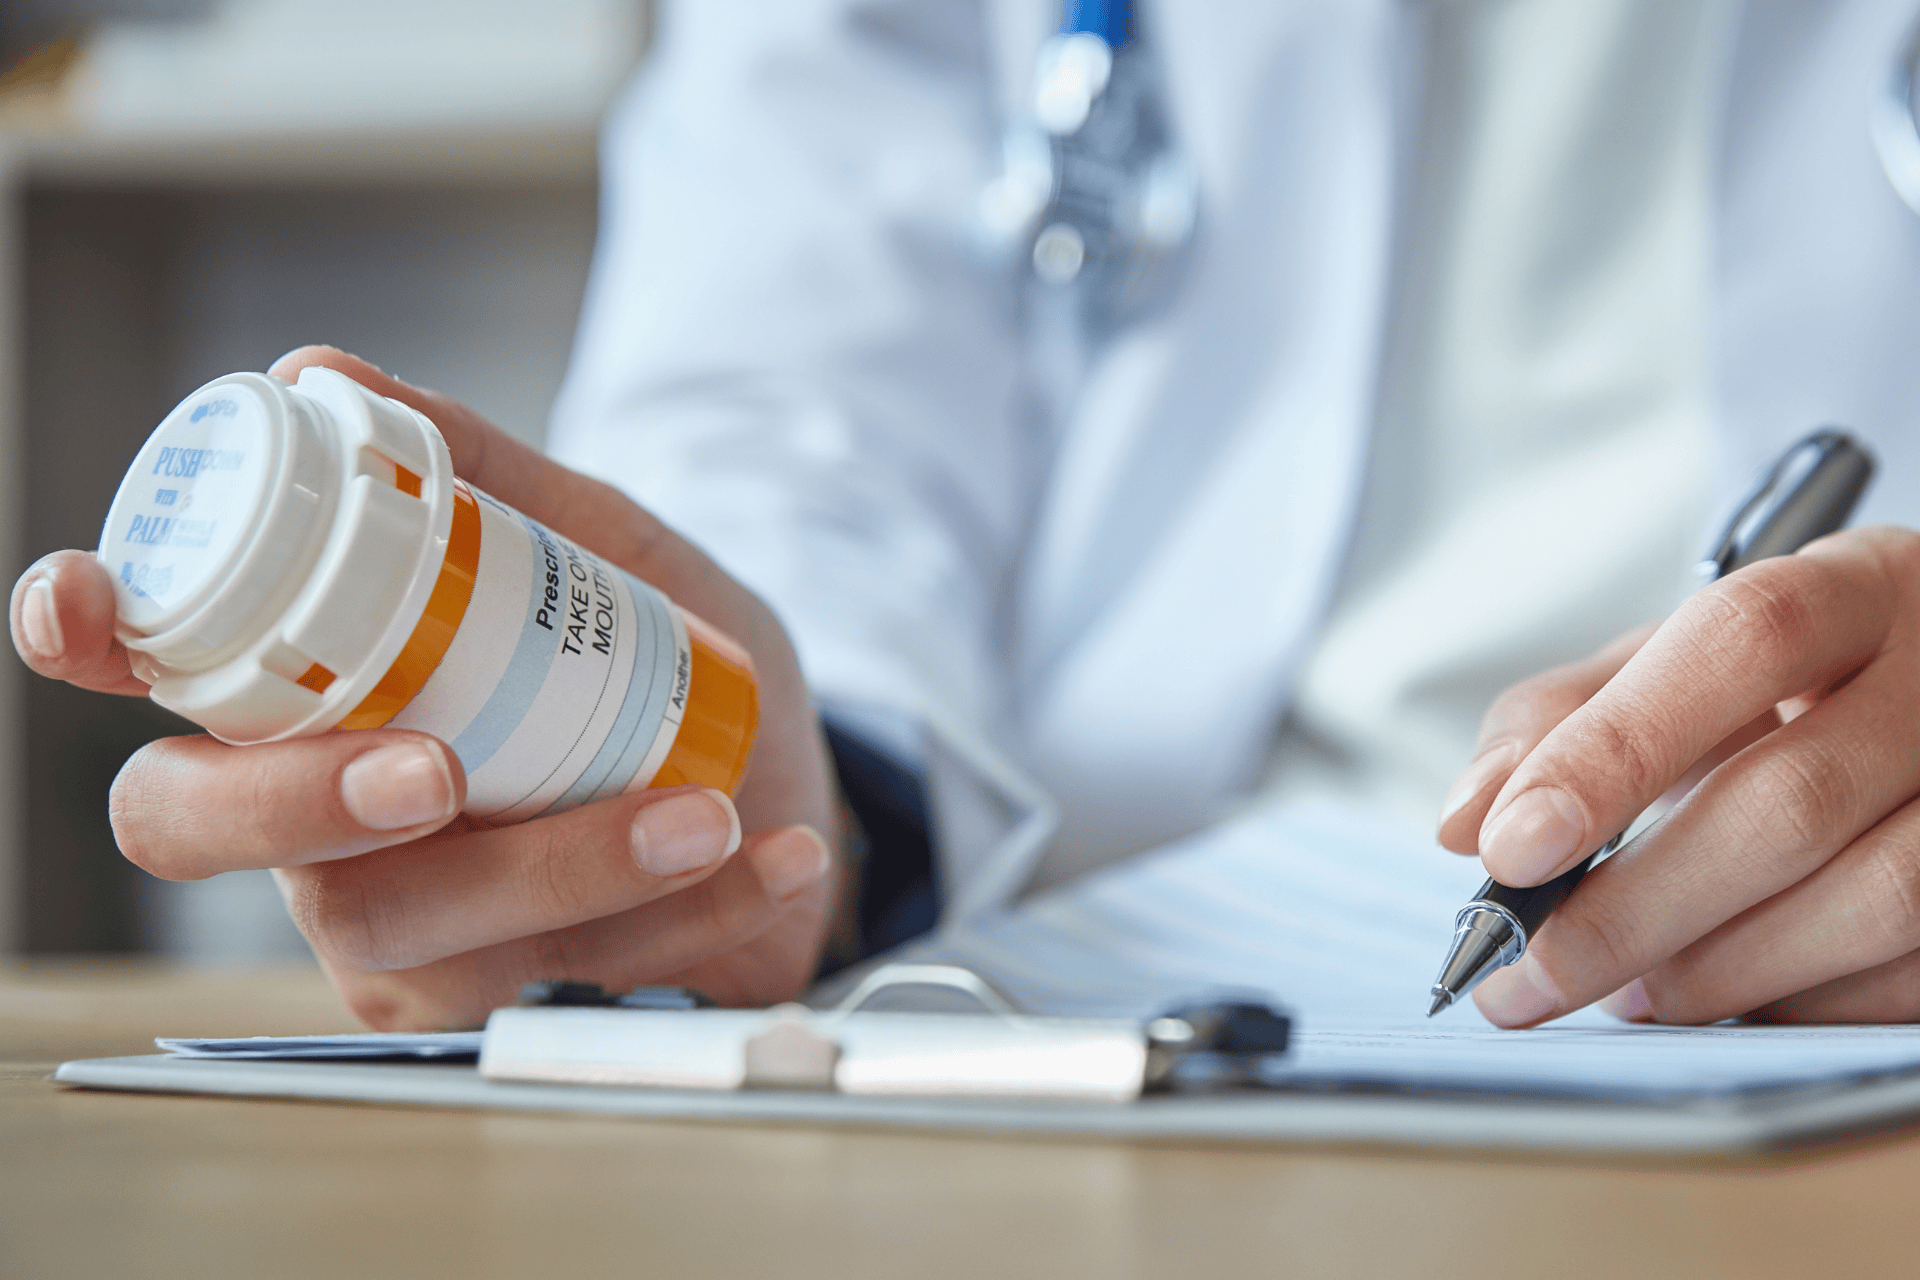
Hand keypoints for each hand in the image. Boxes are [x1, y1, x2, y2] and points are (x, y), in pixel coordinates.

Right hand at [11, 347, 840, 1029]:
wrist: (778, 784)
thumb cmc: (659, 666)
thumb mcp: (602, 549)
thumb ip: (485, 478)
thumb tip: (319, 373)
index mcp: (314, 686)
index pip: (158, 661)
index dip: (91, 636)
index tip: (85, 607)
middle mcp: (310, 816)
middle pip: (198, 826)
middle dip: (301, 803)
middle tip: (437, 773)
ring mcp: (389, 924)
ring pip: (403, 925)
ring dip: (566, 867)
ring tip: (702, 809)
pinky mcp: (486, 1001)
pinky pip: (558, 975)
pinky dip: (687, 910)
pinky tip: (776, 856)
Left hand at [1437, 526, 1919, 1026]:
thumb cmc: (1790, 682)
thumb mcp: (1672, 662)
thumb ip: (1558, 722)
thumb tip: (1469, 823)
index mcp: (1853, 587)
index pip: (1738, 643)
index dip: (1616, 751)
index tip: (1510, 848)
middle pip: (1793, 799)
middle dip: (1637, 906)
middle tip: (1536, 970)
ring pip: (1875, 898)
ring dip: (1721, 969)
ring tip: (1624, 992)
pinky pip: (1915, 973)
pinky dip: (1803, 1000)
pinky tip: (1729, 997)